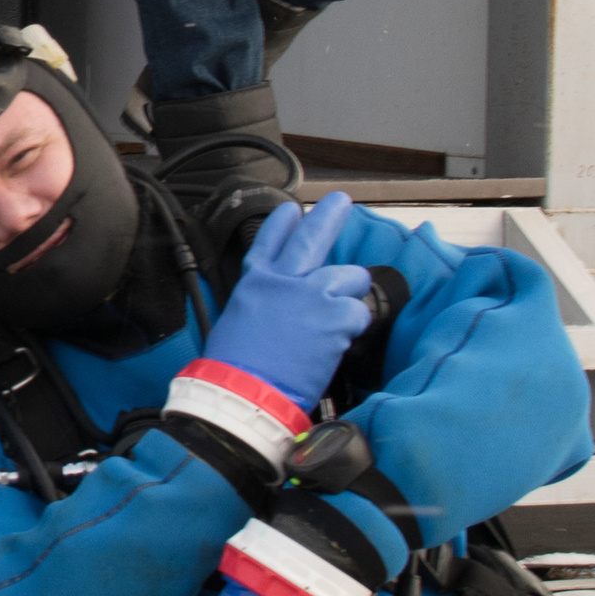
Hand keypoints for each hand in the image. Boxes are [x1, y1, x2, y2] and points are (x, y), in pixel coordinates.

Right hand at [204, 194, 374, 416]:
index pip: (269, 243)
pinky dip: (354, 326)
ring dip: (351, 293)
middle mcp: (285, 282)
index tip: (292, 211)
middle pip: (311, 238)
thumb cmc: (235, 368)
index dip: (282, 224)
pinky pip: (359, 312)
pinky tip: (340, 341)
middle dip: (329, 216)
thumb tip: (279, 312)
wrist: (244, 392)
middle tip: (341, 202)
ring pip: (350, 276)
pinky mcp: (335, 317)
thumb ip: (264, 307)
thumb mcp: (237, 323)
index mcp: (256, 284)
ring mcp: (312, 295)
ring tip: (342, 315)